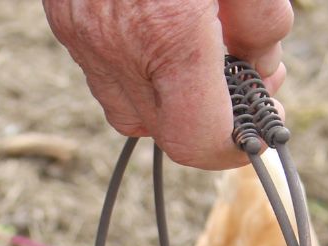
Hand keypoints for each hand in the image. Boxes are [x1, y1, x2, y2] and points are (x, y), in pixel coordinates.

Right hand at [42, 0, 292, 169]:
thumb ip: (260, 16)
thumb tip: (264, 66)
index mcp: (167, 29)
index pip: (197, 140)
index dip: (234, 148)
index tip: (264, 127)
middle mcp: (113, 42)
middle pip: (164, 129)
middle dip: (211, 115)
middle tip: (252, 75)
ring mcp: (79, 30)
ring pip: (127, 104)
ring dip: (171, 92)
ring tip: (207, 43)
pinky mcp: (64, 14)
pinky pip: (103, 66)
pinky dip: (139, 62)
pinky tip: (164, 24)